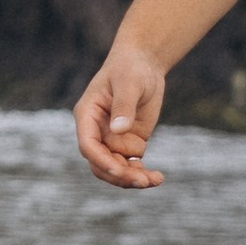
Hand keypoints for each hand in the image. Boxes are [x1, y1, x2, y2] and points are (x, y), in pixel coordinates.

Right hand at [75, 40, 166, 188]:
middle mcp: (97, 131)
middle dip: (120, 175)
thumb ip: (123, 106)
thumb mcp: (129, 83)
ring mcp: (113, 139)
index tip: (120, 170)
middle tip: (143, 180)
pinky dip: (143, 175)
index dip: (101, 161)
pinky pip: (131, 166)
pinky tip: (158, 177)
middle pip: (101, 164)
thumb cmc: (131, 68)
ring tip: (155, 180)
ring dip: (133, 179)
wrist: (144, 64)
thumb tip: (118, 130)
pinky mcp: (129, 143)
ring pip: (116, 170)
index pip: (88, 145)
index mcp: (87, 115)